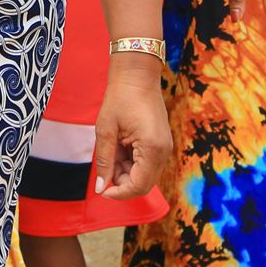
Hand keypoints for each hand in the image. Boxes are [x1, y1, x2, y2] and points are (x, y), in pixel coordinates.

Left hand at [93, 58, 170, 199]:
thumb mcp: (106, 130)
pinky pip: (148, 162)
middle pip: (144, 184)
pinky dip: (132, 162)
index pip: (139, 186)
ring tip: (111, 150)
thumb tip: (100, 188)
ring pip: (145, 174)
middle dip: (123, 183)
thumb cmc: (119, 98)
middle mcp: (163, 151)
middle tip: (105, 169)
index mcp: (152, 149)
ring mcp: (165, 147)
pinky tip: (119, 147)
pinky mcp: (161, 142)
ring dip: (126, 171)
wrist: (137, 74)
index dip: (119, 193)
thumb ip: (104, 161)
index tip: (102, 190)